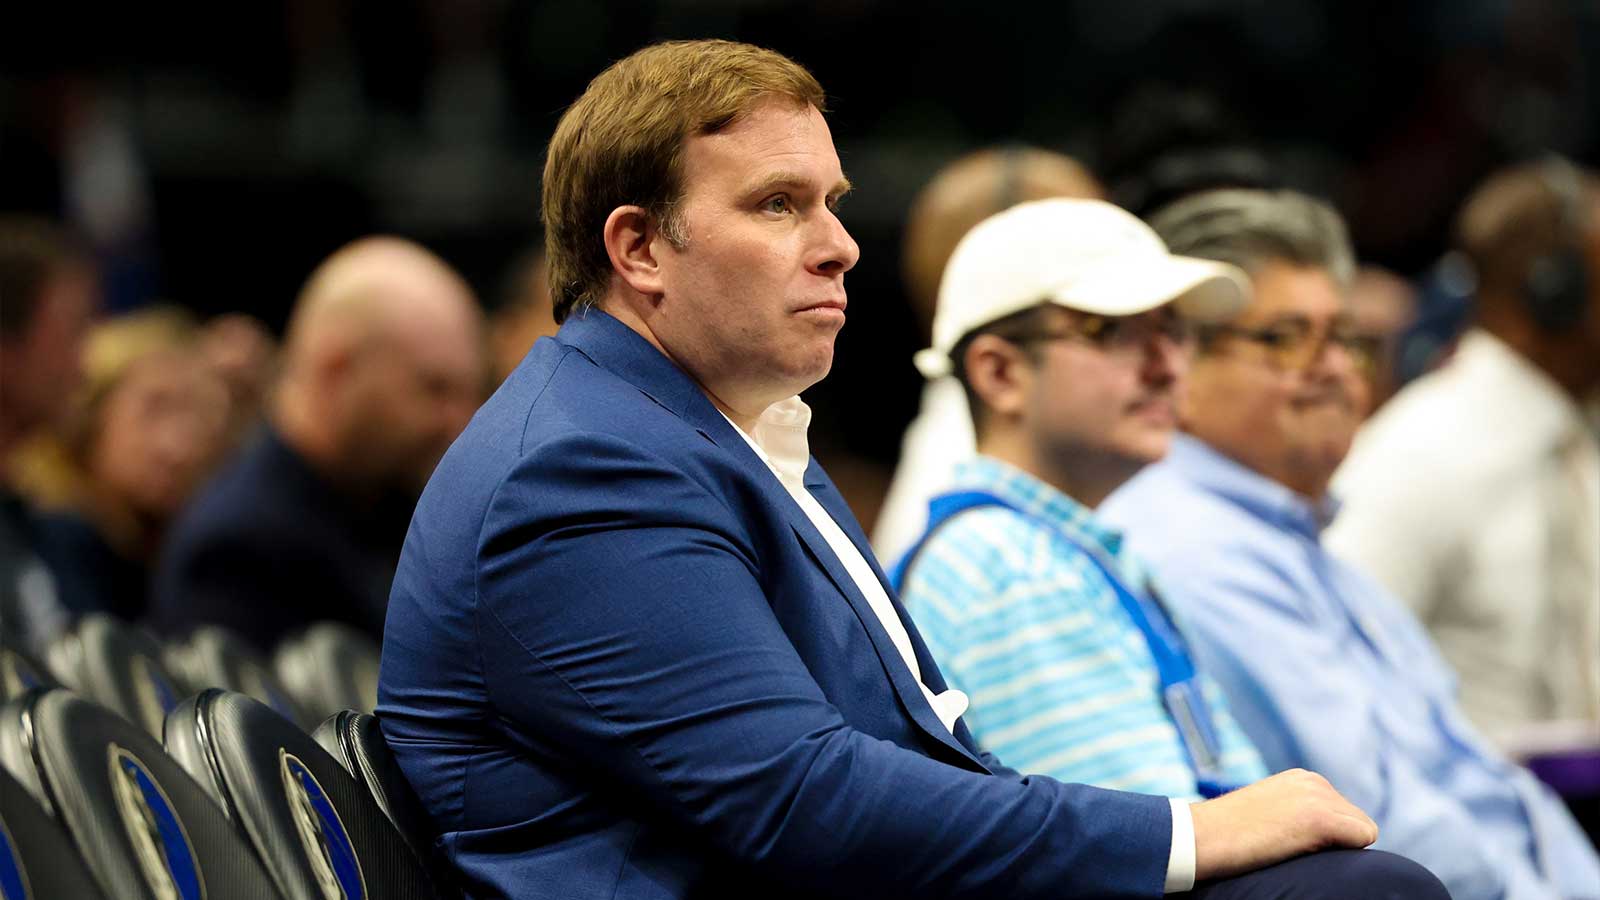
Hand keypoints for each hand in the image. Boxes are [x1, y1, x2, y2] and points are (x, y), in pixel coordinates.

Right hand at [1191, 768, 1377, 880]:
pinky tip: (1306, 852)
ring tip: (1296, 850)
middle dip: (1338, 839)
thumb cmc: (1227, 834)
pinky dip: (1345, 853)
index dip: (1328, 836)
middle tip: (1295, 849)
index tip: (1295, 844)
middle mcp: (1314, 780)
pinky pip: (1363, 838)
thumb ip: (1296, 812)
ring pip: (1362, 831)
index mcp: (1302, 778)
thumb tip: (1323, 836)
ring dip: (1338, 847)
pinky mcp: (1320, 817)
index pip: (1344, 812)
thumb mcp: (1269, 812)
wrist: (1200, 835)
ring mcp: (1318, 796)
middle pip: (1356, 820)